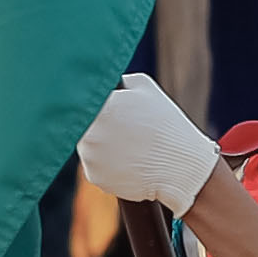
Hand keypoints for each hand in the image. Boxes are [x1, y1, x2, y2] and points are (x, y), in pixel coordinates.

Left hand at [77, 72, 220, 213]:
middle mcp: (88, 132)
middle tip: (120, 127)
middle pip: (80, 123)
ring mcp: (89, 157)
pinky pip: (94, 166)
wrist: (182, 166)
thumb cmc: (166, 124)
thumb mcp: (145, 89)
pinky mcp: (94, 177)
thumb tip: (102, 79)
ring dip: (101, 145)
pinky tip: (128, 161)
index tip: (94, 102)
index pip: (75, 99)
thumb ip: (118, 83)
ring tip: (129, 145)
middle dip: (96, 124)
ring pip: (88, 145)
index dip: (85, 101)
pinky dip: (107, 164)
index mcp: (99, 106)